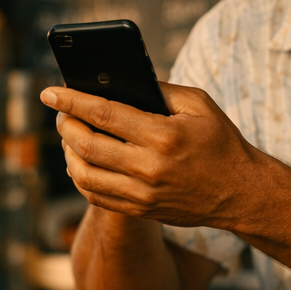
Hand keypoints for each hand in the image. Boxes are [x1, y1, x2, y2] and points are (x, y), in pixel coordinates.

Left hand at [40, 82, 259, 229]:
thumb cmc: (221, 142)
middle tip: (59, 111)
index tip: (49, 92)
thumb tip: (121, 79)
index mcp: (163, 136)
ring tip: (68, 134)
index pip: (103, 114)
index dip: (71, 101)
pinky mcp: (141, 210)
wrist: (241, 193)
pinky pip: (95, 196)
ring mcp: (143, 193)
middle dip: (64, 124)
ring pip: (84, 174)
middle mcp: (149, 167)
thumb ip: (160, 89)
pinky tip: (79, 161)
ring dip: (67, 151)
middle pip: (86, 145)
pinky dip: (79, 176)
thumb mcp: (199, 105)